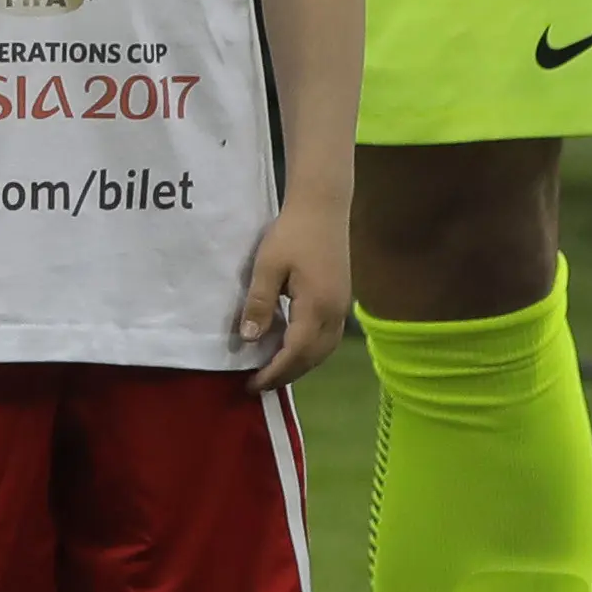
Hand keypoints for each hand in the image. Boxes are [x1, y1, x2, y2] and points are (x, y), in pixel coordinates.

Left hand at [237, 201, 351, 392]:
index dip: (274, 372)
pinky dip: (309, 351)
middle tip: (259, 384)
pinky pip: (326, 338)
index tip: (253, 384)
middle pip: (312, 358)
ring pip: (323, 350)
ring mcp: (341, 308)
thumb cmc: (292, 233)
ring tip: (273, 371)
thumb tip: (249, 339)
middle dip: (287, 374)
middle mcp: (334, 314)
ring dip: (300, 365)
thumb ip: (259, 304)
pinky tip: (291, 347)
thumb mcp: (267, 266)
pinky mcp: (341, 300)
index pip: (295, 353)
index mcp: (316, 307)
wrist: (324, 207)